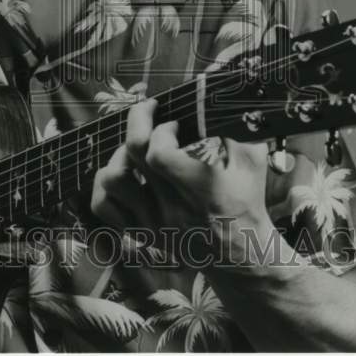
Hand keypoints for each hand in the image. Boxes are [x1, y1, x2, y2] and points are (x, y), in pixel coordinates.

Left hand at [91, 99, 273, 264]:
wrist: (242, 257)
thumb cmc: (246, 203)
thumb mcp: (251, 163)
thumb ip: (236, 129)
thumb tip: (217, 99)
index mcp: (200, 190)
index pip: (158, 153)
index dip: (161, 129)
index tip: (174, 123)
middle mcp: (171, 208)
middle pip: (131, 157)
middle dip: (137, 121)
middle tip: (148, 111)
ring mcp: (152, 223)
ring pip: (111, 181)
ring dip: (119, 156)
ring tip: (136, 149)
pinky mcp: (141, 233)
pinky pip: (103, 207)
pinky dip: (105, 185)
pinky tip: (124, 173)